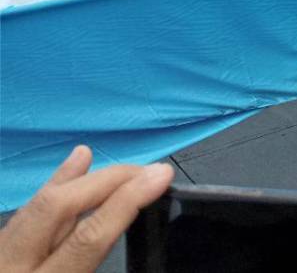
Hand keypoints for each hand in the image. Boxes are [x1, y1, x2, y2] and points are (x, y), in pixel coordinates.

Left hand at [0, 145, 173, 272]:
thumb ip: (97, 264)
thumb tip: (123, 217)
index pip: (88, 235)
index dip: (127, 200)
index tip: (161, 175)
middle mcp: (14, 268)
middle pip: (58, 207)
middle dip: (105, 181)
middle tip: (147, 170)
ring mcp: (0, 258)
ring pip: (34, 207)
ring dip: (69, 180)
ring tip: (94, 155)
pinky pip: (22, 217)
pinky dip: (47, 191)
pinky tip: (67, 169)